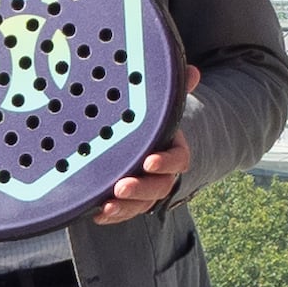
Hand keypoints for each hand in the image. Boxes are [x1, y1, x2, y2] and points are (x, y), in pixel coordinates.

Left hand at [92, 68, 201, 225]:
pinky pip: (124, 212)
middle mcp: (162, 172)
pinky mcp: (128, 199)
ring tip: (107, 204)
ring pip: (142, 204)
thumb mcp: (160, 103)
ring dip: (126, 207)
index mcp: (173, 149)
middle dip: (141, 188)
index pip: (179, 159)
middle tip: (122, 186)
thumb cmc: (151, 120)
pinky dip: (112, 214)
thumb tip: (191, 71)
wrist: (142, 138)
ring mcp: (145, 188)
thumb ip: (175, 90)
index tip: (150, 161)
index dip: (167, 162)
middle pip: (160, 187)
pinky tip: (96, 213)